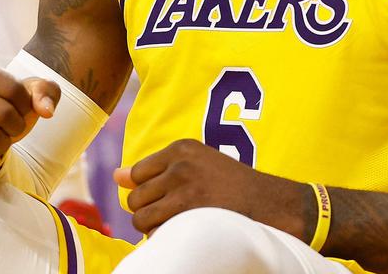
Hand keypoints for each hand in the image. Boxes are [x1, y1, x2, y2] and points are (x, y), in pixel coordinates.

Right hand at [0, 58, 60, 172]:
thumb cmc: (7, 109)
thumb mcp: (31, 95)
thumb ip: (47, 92)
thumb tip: (46, 110)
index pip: (15, 90)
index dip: (26, 107)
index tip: (20, 111)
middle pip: (3, 113)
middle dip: (15, 128)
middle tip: (11, 130)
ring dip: (3, 144)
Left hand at [115, 139, 308, 238]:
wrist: (271, 205)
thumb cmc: (232, 186)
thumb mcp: (197, 165)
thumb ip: (157, 169)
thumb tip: (116, 176)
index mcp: (180, 149)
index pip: (137, 174)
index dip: (149, 191)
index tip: (168, 198)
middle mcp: (180, 165)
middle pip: (135, 197)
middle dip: (149, 211)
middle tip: (174, 215)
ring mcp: (185, 190)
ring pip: (141, 217)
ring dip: (154, 227)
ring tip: (177, 225)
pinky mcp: (190, 215)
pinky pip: (157, 233)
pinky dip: (165, 238)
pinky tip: (185, 233)